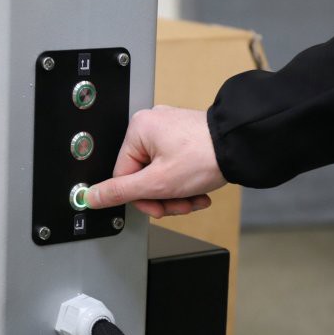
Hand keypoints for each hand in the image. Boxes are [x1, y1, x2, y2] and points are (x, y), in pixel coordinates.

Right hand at [85, 105, 226, 217]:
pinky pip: (174, 167)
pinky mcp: (185, 138)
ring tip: (194, 199)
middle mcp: (152, 125)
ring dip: (177, 194)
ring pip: (161, 175)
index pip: (123, 175)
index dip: (142, 198)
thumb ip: (121, 192)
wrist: (242, 147)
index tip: (158, 209)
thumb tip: (91, 197)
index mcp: (138, 129)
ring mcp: (170, 130)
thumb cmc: (205, 156)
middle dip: (163, 198)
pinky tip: (199, 192)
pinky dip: (186, 183)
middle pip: (143, 177)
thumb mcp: (157, 183)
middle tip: (180, 205)